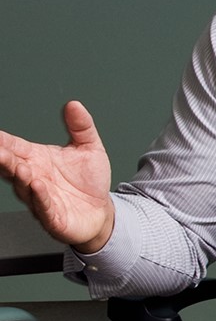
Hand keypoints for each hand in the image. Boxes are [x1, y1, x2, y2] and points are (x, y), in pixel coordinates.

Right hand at [0, 101, 115, 252]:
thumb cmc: (89, 180)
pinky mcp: (52, 217)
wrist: (101, 210)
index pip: (14, 147)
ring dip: (21, 177)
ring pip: (24, 187)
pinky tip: (37, 186)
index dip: (2, 141)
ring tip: (20, 166)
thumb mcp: (89, 148)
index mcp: (37, 159)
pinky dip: (39, 197)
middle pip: (12, 167)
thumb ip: (81, 127)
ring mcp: (40, 198)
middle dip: (3, 159)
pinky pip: (43, 206)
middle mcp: (33, 177)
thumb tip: (73, 104)